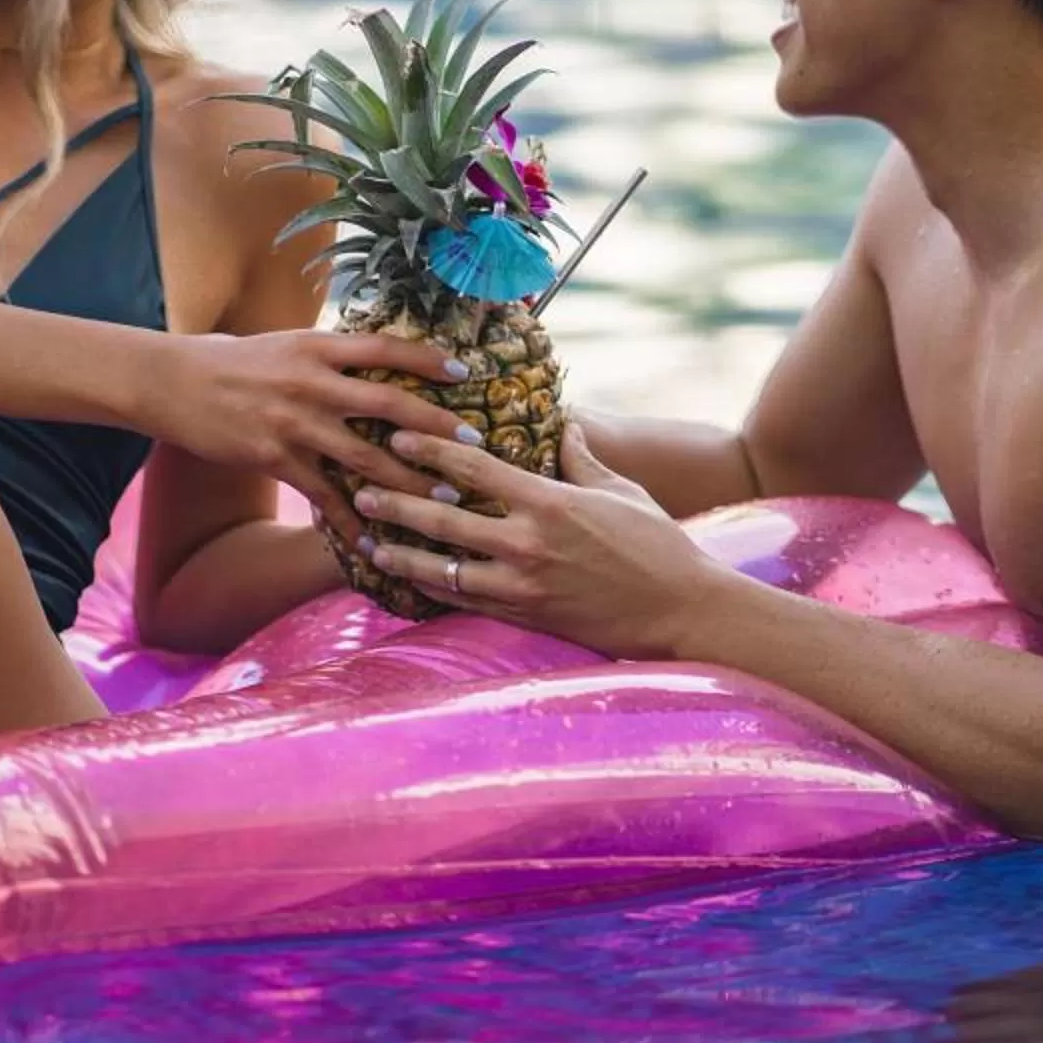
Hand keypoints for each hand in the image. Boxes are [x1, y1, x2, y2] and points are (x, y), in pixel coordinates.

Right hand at [150, 329, 484, 537]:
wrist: (172, 382)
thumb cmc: (231, 360)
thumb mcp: (285, 344)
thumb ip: (329, 355)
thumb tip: (372, 360)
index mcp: (318, 345)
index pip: (384, 347)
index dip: (427, 359)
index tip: (465, 372)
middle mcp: (311, 381)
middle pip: (388, 404)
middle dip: (435, 428)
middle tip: (473, 446)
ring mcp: (294, 422)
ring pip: (366, 456)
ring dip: (410, 481)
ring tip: (446, 501)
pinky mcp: (275, 457)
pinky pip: (324, 494)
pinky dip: (353, 521)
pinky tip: (375, 542)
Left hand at [349, 421, 723, 657]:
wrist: (682, 610)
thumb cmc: (659, 545)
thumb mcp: (622, 491)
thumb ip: (583, 458)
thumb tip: (564, 425)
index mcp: (550, 502)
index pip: (475, 470)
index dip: (431, 450)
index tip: (399, 435)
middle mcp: (528, 545)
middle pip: (444, 521)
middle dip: (398, 504)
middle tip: (360, 489)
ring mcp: (523, 587)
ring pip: (445, 571)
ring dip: (403, 557)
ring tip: (369, 546)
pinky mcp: (528, 618)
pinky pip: (468, 604)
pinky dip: (436, 593)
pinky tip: (411, 587)